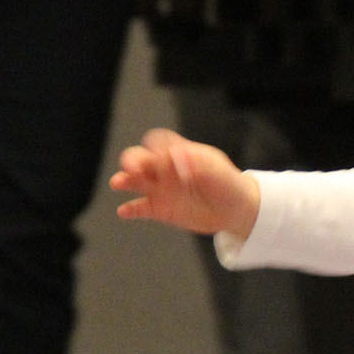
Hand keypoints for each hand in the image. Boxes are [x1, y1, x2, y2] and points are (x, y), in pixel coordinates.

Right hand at [111, 129, 259, 241]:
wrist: (235, 211)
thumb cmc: (228, 185)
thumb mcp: (218, 171)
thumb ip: (198, 163)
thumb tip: (177, 156)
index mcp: (178, 153)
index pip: (159, 142)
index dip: (156, 146)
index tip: (162, 155)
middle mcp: (165, 168)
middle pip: (141, 158)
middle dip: (133, 160)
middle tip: (132, 167)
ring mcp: (161, 188)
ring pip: (135, 181)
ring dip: (124, 180)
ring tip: (118, 183)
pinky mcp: (160, 209)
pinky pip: (141, 208)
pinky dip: (131, 209)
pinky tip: (124, 211)